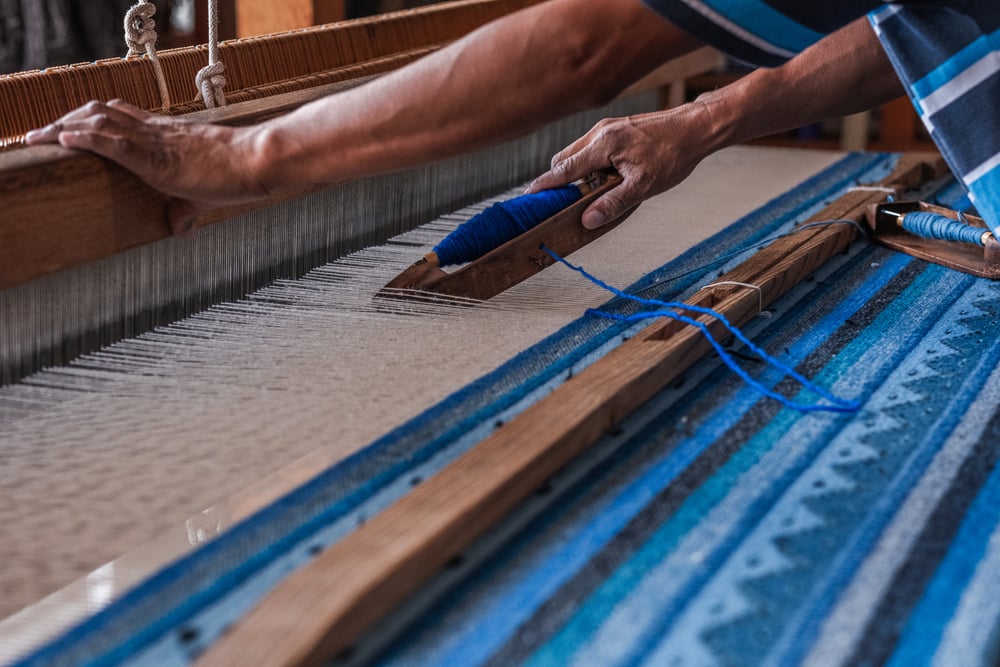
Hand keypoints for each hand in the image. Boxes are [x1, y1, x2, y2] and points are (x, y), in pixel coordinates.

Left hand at [25, 100, 268, 235]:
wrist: (260, 161)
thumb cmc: (242, 173)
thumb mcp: (206, 194)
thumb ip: (186, 209)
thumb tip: (177, 229)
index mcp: (168, 136)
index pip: (120, 115)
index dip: (89, 117)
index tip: (66, 126)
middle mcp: (157, 132)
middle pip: (100, 111)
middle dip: (65, 119)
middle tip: (40, 135)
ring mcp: (156, 143)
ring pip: (99, 120)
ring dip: (63, 126)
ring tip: (40, 138)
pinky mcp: (158, 161)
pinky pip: (115, 143)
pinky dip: (85, 139)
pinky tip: (64, 140)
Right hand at [526, 102, 718, 228]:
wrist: (696, 128)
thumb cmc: (673, 155)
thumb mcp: (644, 186)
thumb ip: (613, 203)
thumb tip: (586, 221)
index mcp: (603, 145)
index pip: (563, 169)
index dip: (545, 185)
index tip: (528, 197)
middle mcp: (600, 132)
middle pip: (564, 159)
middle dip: (560, 181)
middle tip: (566, 203)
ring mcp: (607, 128)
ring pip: (577, 152)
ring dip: (577, 173)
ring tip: (596, 191)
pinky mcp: (615, 128)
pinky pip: (591, 148)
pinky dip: (590, 164)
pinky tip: (608, 177)